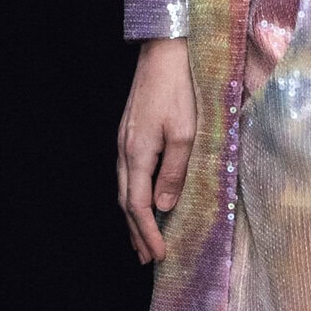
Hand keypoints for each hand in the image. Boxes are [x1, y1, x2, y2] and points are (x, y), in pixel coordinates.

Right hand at [117, 39, 196, 264]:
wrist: (164, 52)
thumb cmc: (180, 90)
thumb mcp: (187, 134)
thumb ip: (175, 173)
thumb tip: (163, 208)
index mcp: (137, 153)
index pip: (138, 205)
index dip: (148, 233)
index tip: (159, 255)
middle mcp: (124, 150)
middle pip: (126, 201)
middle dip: (136, 232)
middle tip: (146, 259)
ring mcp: (123, 141)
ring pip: (124, 189)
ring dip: (133, 217)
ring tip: (142, 239)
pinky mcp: (129, 133)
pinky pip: (128, 174)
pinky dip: (134, 196)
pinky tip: (143, 200)